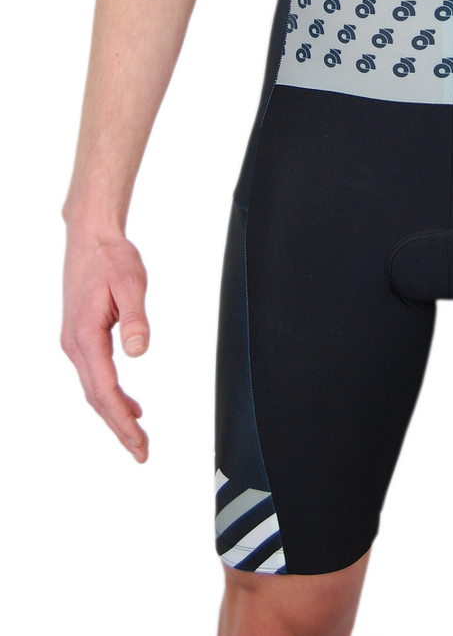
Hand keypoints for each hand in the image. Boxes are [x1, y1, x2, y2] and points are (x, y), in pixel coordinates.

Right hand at [61, 230, 149, 461]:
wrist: (90, 237)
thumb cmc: (111, 257)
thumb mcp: (131, 283)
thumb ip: (136, 318)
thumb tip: (139, 351)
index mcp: (85, 336)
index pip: (104, 390)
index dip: (121, 419)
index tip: (138, 441)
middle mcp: (75, 344)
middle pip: (96, 397)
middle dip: (119, 427)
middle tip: (142, 452)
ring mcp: (75, 342)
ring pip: (94, 389)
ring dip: (115, 414)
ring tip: (137, 436)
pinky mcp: (80, 336)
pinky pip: (95, 375)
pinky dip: (111, 395)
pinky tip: (130, 404)